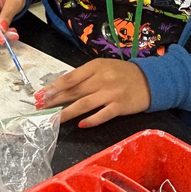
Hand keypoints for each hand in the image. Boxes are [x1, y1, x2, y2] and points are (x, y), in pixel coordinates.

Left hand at [36, 59, 150, 127]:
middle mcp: (102, 79)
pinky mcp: (119, 106)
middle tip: (40, 108)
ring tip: (54, 119)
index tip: (40, 95)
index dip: (54, 87)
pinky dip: (90, 120)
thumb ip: (86, 76)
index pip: (70, 78)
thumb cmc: (122, 74)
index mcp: (96, 66)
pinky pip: (102, 115)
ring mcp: (111, 93)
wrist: (150, 80)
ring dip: (67, 112)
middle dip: (55, 100)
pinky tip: (80, 125)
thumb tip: (62, 88)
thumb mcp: (103, 68)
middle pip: (74, 91)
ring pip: (84, 104)